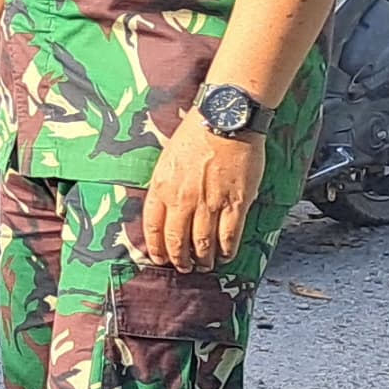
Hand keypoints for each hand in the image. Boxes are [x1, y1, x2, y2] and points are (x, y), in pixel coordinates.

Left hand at [137, 122, 265, 270]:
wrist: (225, 120)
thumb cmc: (196, 133)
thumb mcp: (167, 158)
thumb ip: (165, 185)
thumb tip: (164, 206)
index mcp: (162, 188)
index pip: (153, 228)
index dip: (155, 248)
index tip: (159, 258)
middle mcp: (183, 200)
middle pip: (177, 241)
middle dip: (179, 259)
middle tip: (183, 268)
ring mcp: (210, 204)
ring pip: (203, 244)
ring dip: (203, 259)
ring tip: (204, 266)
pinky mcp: (235, 203)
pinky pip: (229, 235)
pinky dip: (227, 250)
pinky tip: (226, 255)